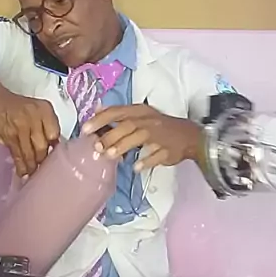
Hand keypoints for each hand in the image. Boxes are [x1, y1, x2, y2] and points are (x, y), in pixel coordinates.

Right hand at [0, 74, 60, 176]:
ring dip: (32, 166)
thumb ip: (46, 125)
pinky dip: (21, 165)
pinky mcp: (8, 136)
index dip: (55, 148)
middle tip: (43, 168)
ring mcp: (20, 127)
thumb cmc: (16, 106)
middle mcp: (34, 117)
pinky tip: (23, 172)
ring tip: (33, 173)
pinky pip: (17, 154)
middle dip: (42, 160)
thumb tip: (53, 146)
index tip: (54, 157)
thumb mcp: (36, 109)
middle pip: (42, 146)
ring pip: (30, 152)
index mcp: (44, 109)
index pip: (55, 133)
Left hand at [82, 104, 201, 171]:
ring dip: (124, 146)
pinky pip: (157, 155)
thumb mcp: (140, 115)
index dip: (100, 120)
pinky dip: (146, 161)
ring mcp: (160, 135)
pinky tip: (136, 167)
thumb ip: (119, 114)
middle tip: (96, 147)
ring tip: (110, 156)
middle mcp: (149, 121)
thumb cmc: (160, 126)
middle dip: (110, 136)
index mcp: (140, 111)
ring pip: (140, 138)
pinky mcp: (169, 149)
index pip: (117, 112)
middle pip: (127, 125)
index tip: (85, 129)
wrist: (189, 136)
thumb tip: (97, 110)